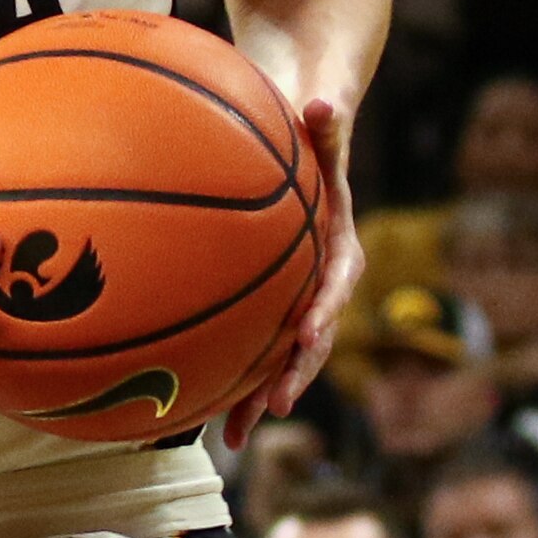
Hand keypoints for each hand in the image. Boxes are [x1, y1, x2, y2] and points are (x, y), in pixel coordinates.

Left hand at [224, 94, 359, 447]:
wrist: (301, 147)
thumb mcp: (319, 126)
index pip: (336, 284)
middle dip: (293, 373)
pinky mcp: (263, 307)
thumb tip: (325, 100)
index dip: (324, 310)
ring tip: (233, 437)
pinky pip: (246, 347)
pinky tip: (197, 415)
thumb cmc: (308, 134)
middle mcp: (320, 283)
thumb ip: (327, 121)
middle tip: (273, 405)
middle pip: (310, 336)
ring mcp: (291, 300)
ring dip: (256, 395)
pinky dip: (226, 380)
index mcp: (340, 249)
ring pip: (277, 355)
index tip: (308, 332)